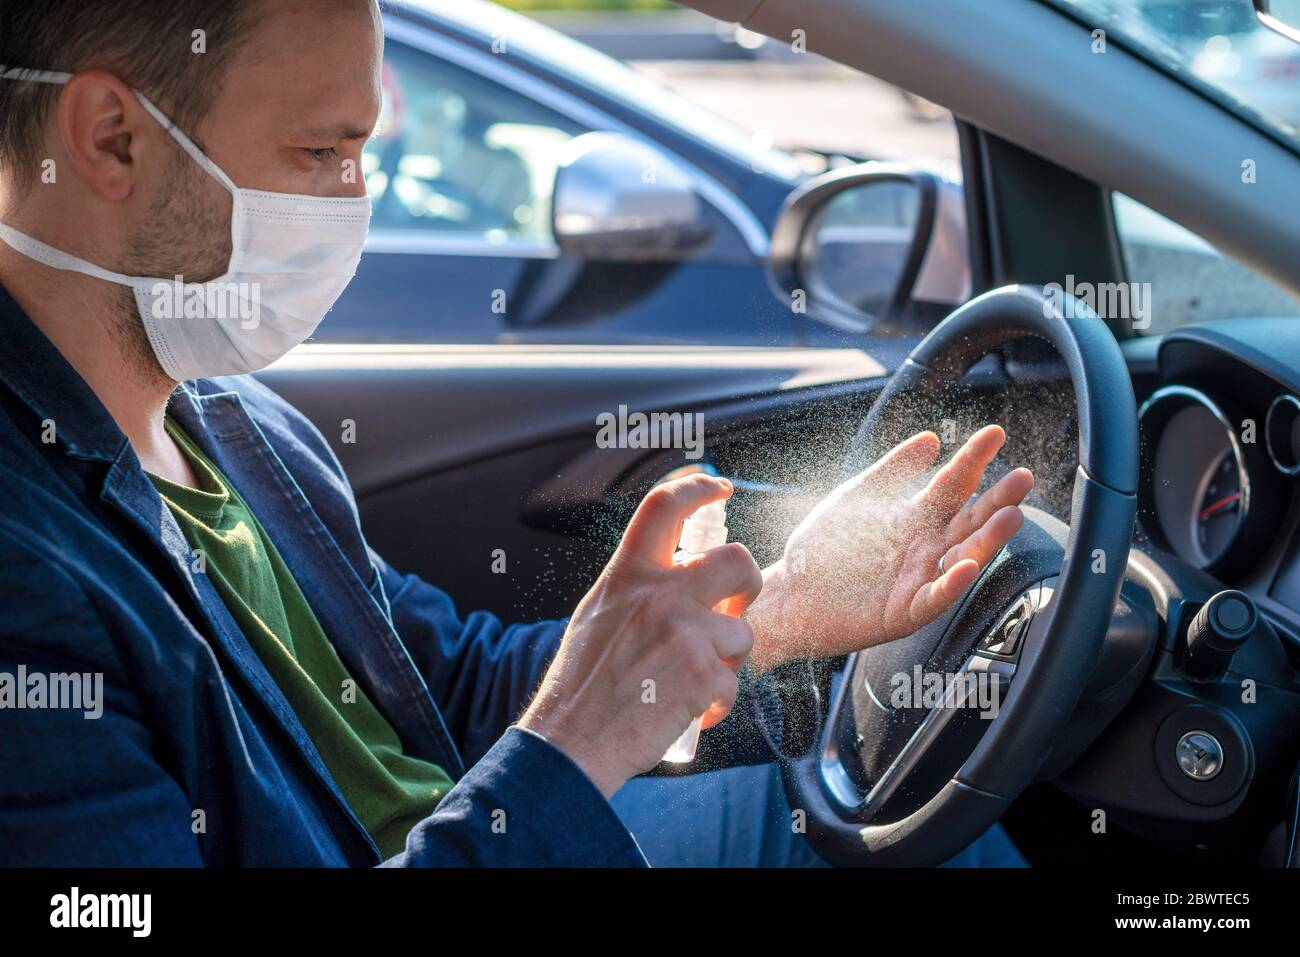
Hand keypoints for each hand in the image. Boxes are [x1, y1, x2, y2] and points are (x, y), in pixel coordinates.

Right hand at [519, 474, 762, 796]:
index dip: (697, 489)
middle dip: (748, 584)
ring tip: (694, 680)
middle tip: (734, 606)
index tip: (717, 489)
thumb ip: (636, 588)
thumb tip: (673, 574)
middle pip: (736, 560)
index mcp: (629, 576)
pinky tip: (690, 711)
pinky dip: (718, 703)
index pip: (664, 507)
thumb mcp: (597, 614)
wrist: (572, 740)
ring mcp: (685, 633)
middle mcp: (660, 595)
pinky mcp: (703, 675)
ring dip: (728, 660)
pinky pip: (733, 682)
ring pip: (742, 631)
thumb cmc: (580, 686)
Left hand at [745, 425, 1033, 670]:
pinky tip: (966, 566)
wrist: (793, 595)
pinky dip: (951, 583)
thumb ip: (893, 469)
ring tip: (1011, 516)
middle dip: (998, 500)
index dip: (974, 459)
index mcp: (915, 518)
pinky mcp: (905, 610)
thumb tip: (931, 439)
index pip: (953, 484)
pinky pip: (934, 596)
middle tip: (1022, 478)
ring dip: (988, 539)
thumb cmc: (825, 549)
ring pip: (962, 557)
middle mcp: (925, 547)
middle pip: (969, 521)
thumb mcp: (858, 497)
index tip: (995, 434)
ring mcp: (919, 579)